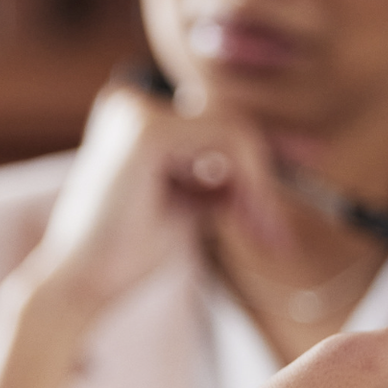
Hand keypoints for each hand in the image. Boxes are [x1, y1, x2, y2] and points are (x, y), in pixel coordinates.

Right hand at [0, 85, 290, 387]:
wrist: (79, 285)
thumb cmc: (123, 254)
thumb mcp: (183, 206)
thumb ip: (218, 183)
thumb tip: (265, 174)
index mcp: (134, 115)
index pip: (214, 119)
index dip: (264, 144)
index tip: (308, 161)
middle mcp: (132, 102)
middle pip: (230, 122)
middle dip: (270, 171)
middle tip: (286, 221)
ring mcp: (137, 111)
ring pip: (236, 133)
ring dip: (259, 188)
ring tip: (264, 234)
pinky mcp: (148, 132)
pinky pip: (228, 144)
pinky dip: (248, 185)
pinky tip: (247, 222)